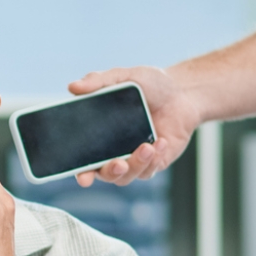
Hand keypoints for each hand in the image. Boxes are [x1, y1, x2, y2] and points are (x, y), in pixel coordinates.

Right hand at [67, 66, 201, 186]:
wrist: (183, 92)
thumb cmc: (151, 84)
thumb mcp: (124, 77)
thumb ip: (98, 81)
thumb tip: (72, 86)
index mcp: (98, 134)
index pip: (82, 158)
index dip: (80, 171)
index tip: (83, 178)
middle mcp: (112, 150)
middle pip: (103, 173)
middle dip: (109, 172)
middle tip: (118, 164)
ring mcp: (133, 158)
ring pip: (125, 176)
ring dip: (135, 165)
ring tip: (146, 147)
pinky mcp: (153, 162)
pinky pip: (148, 171)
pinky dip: (153, 160)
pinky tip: (161, 142)